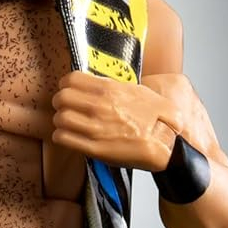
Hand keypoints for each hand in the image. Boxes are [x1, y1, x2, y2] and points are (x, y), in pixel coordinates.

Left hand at [50, 71, 178, 171]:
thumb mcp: (140, 91)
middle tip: (65, 107)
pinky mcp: (94, 148)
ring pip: (60, 118)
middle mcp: (99, 107)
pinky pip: (63, 138)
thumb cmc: (157, 120)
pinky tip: (68, 137)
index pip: (71, 79)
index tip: (69, 90)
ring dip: (60, 121)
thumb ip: (116, 85)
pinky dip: (61, 137)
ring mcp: (95, 128)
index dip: (67, 84)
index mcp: (109, 89)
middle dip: (61, 102)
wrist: (167, 144)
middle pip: (61, 98)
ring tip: (67, 124)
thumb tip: (102, 82)